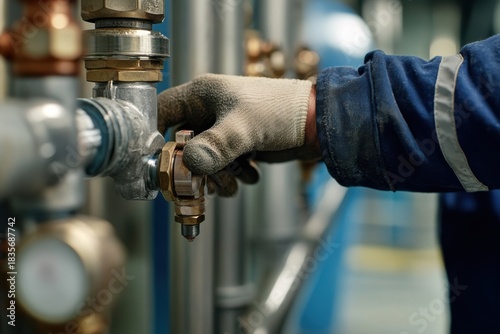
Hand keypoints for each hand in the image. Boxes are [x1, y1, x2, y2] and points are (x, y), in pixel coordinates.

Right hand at [158, 74, 319, 194]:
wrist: (317, 125)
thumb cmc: (281, 112)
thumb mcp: (244, 127)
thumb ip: (215, 146)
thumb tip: (189, 164)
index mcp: (202, 95)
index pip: (162, 111)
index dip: (154, 135)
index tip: (158, 162)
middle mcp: (208, 111)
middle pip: (182, 144)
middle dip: (194, 168)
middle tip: (205, 183)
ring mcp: (222, 128)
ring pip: (202, 160)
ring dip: (216, 176)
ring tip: (235, 181)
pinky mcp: (237, 144)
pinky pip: (221, 165)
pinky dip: (232, 175)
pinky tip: (249, 174)